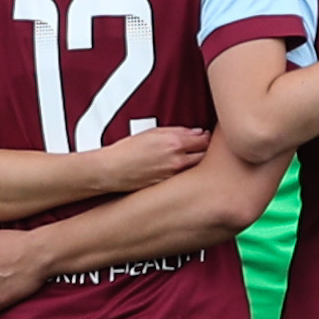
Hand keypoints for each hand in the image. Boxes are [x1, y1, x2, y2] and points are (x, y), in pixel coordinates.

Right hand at [81, 123, 210, 193]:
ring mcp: (175, 175)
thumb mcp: (152, 132)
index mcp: (175, 143)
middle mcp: (178, 160)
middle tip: (202, 148)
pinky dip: (187, 174)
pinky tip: (183, 172)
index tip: (205, 136)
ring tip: (193, 160)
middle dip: (206, 151)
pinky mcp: (170, 186)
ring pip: (197, 168)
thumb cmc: (128, 150)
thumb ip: (177, 131)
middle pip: (206, 155)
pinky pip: (186, 178)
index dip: (207, 137)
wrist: (112, 171)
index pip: (205, 139)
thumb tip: (196, 133)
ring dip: (198, 163)